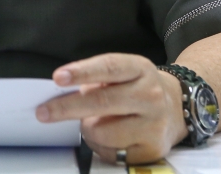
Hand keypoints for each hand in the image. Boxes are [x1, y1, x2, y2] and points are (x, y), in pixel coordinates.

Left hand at [36, 54, 187, 164]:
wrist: (177, 108)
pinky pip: (112, 153)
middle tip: (43, 112)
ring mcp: (154, 124)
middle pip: (102, 102)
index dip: (82, 72)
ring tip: (93, 123)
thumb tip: (60, 95)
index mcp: (139, 69)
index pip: (108, 67)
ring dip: (88, 129)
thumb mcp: (123, 73)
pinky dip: (101, 147)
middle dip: (67, 108)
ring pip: (103, 132)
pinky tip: (110, 137)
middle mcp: (150, 95)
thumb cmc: (138, 88)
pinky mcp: (152, 149)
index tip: (58, 78)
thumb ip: (97, 80)